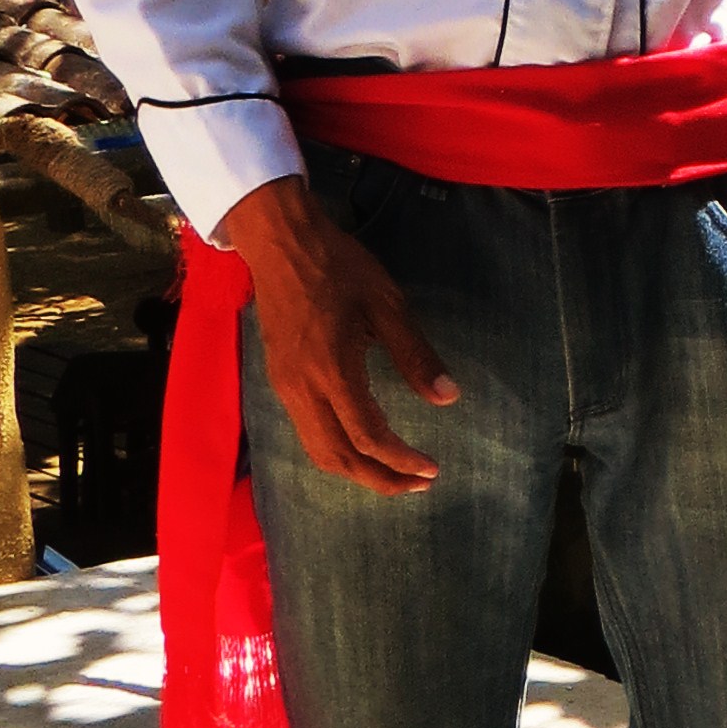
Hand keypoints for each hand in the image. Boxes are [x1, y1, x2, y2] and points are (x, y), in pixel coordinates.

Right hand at [222, 176, 459, 494]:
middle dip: (379, 479)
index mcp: (333, 370)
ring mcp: (285, 386)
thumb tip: (447, 398)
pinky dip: (335, 451)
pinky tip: (359, 446)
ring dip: (355, 471)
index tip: (432, 469)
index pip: (368, 436)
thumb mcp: (387, 304)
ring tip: (393, 475)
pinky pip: (305, 431)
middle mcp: (302, 388)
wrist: (279, 242)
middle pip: (338, 457)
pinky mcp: (279, 379)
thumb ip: (415, 354)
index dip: (402, 460)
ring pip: (317, 449)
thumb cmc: (339, 267)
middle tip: (418, 485)